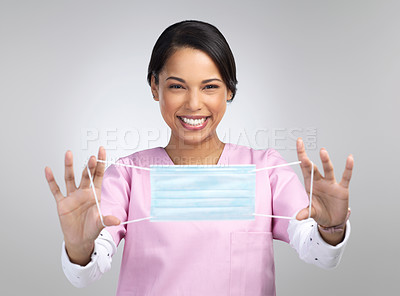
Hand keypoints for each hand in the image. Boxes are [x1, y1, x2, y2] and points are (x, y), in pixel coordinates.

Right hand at [44, 147, 119, 264]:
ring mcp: (72, 196)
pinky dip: (51, 181)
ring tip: (69, 154)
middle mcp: (83, 192)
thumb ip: (107, 220)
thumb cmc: (92, 229)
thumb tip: (117, 220)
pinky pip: (56, 190)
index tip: (101, 151)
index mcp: (94, 194)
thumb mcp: (101, 224)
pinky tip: (48, 170)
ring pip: (70, 178)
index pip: (98, 175)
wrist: (80, 239)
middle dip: (89, 166)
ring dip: (69, 166)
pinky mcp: (62, 203)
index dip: (100, 164)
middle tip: (92, 157)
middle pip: (85, 175)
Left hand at [296, 138, 353, 228]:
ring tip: (322, 152)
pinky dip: (348, 168)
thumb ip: (306, 213)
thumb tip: (297, 217)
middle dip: (307, 160)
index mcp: (310, 184)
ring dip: (325, 161)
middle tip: (302, 150)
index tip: (299, 143)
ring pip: (328, 170)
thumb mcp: (312, 213)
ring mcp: (331, 184)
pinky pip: (345, 177)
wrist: (333, 220)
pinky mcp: (342, 189)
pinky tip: (349, 159)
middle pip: (313, 168)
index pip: (304, 168)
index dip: (301, 156)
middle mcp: (320, 181)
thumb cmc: (320, 213)